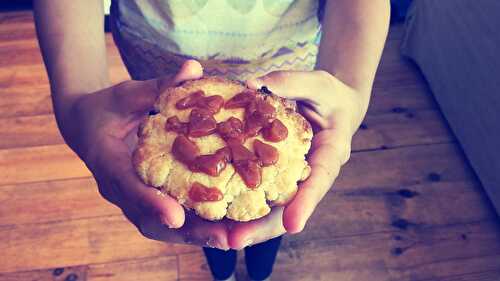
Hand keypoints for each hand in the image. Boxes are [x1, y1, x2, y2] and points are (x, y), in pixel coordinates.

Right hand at [55, 60, 228, 248]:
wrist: (86, 126)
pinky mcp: (143, 201)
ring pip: (160, 226)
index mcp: (106, 162)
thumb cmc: (107, 107)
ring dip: (196, 235)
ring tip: (233, 238)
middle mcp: (117, 188)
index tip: (176, 217)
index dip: (151, 203)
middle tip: (224, 239)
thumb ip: (159, 86)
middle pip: (149, 219)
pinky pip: (167, 220)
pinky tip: (224, 227)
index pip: (128, 186)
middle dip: (187, 232)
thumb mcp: (128, 94)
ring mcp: (130, 199)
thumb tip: (194, 68)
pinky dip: (194, 226)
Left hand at [228, 70, 367, 247]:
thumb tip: (252, 84)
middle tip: (236, 241)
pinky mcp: (275, 176)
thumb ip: (290, 83)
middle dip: (265, 228)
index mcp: (331, 152)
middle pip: (292, 208)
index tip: (294, 225)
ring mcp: (293, 179)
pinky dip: (241, 205)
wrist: (331, 107)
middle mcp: (311, 173)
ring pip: (274, 209)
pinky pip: (261, 194)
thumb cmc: (328, 95)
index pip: (320, 179)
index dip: (306, 203)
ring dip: (249, 225)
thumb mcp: (317, 83)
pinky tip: (217, 214)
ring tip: (221, 238)